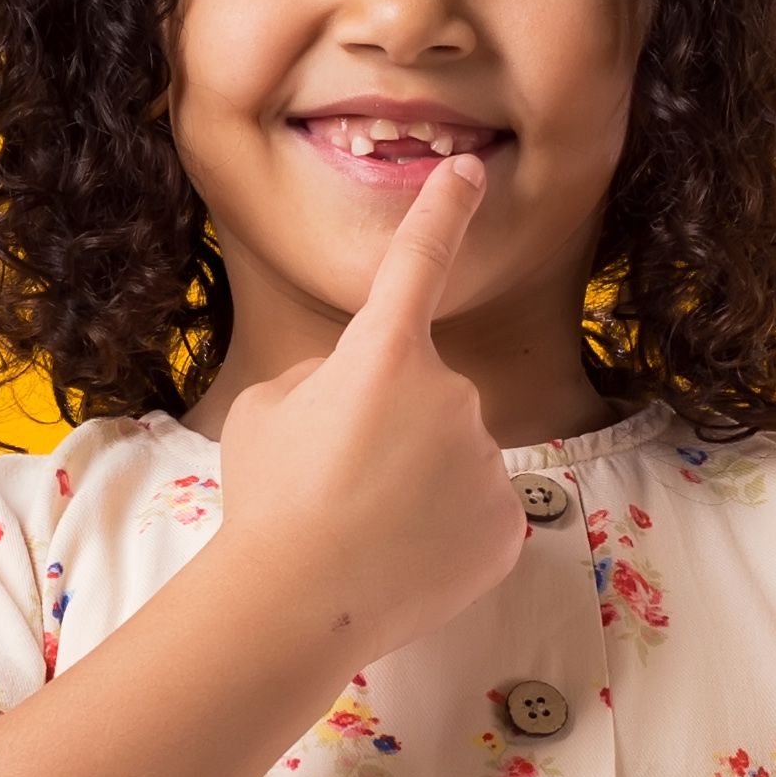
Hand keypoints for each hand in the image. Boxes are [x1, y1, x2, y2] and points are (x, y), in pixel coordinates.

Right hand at [206, 154, 531, 662]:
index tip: (469, 171)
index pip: (420, 261)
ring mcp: (487, 462)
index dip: (444, 209)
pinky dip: (444, 532)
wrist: (295, 605)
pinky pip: (477, 512)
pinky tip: (402, 559)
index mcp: (385, 355)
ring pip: (453, 457)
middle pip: (426, 394)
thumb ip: (324, 379)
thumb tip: (357, 387)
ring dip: (417, 482)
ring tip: (363, 527)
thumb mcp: (267, 410)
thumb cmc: (269, 500)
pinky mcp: (508, 525)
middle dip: (390, 426)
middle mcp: (452, 395)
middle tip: (338, 479)